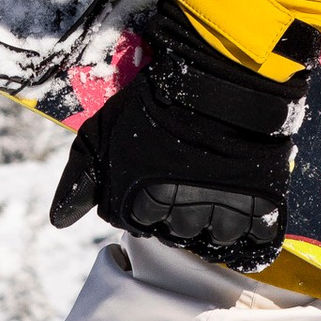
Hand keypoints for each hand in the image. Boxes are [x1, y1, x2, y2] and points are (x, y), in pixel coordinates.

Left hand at [50, 10, 304, 262]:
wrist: (220, 78)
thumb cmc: (154, 102)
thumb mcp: (101, 134)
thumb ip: (78, 181)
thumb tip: (59, 221)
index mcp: (141, 206)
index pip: (136, 225)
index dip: (141, 201)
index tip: (153, 173)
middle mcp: (182, 218)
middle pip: (176, 234)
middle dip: (176, 211)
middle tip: (184, 174)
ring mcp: (224, 212)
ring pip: (214, 239)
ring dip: (213, 219)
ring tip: (213, 185)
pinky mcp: (261, 205)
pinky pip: (255, 242)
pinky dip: (249, 232)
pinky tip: (244, 211)